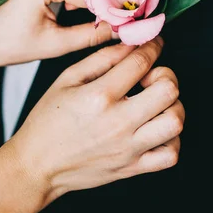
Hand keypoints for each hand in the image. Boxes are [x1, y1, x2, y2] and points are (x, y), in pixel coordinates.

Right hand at [7, 37, 183, 201]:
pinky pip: (171, 154)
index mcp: (99, 96)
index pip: (141, 62)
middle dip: (165, 75)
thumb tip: (130, 44)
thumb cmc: (48, 121)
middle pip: (168, 89)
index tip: (154, 44)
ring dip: (172, 106)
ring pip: (175, 121)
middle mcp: (118, 122)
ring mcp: (128, 148)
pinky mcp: (132, 167)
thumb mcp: (66, 79)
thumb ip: (101, 59)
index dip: (153, 46)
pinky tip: (155, 129)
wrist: (37, 165)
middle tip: (151, 78)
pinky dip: (171, 139)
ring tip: (154, 105)